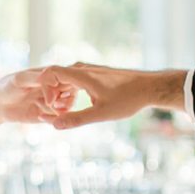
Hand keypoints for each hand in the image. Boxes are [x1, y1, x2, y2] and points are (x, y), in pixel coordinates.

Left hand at [0, 66, 79, 127]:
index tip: (53, 93)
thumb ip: (38, 78)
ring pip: (68, 108)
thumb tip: (54, 79)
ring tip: (45, 110)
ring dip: (61, 111)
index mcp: (52, 75)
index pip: (69, 77)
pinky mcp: (49, 115)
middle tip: (54, 104)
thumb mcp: (20, 80)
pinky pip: (58, 119)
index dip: (66, 85)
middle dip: (66, 100)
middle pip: (72, 93)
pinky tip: (39, 116)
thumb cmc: (8, 86)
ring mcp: (53, 102)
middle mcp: (56, 87)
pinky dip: (53, 119)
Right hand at [49, 60, 186, 128]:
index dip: (45, 89)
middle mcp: (83, 68)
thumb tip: (54, 125)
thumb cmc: (128, 99)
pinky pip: (73, 80)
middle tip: (59, 113)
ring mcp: (88, 70)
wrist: (149, 87)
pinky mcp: (94, 74)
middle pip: (55, 77)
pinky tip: (75, 106)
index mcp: (82, 75)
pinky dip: (69, 92)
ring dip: (61, 95)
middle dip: (52, 95)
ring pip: (64, 79)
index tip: (54, 106)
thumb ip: (76, 119)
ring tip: (67, 112)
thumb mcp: (101, 114)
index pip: (50, 72)